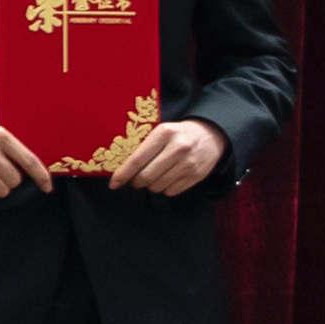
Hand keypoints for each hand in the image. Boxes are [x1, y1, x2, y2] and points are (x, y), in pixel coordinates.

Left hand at [104, 118, 227, 196]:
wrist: (211, 134)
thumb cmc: (178, 133)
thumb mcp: (161, 131)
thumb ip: (144, 146)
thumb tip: (122, 168)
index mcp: (164, 133)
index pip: (138, 159)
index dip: (123, 174)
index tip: (113, 183)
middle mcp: (177, 148)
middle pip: (146, 177)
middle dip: (136, 182)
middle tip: (135, 180)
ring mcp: (189, 163)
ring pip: (158, 186)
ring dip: (151, 185)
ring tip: (154, 175)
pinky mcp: (197, 175)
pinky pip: (171, 192)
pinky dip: (165, 188)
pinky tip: (168, 177)